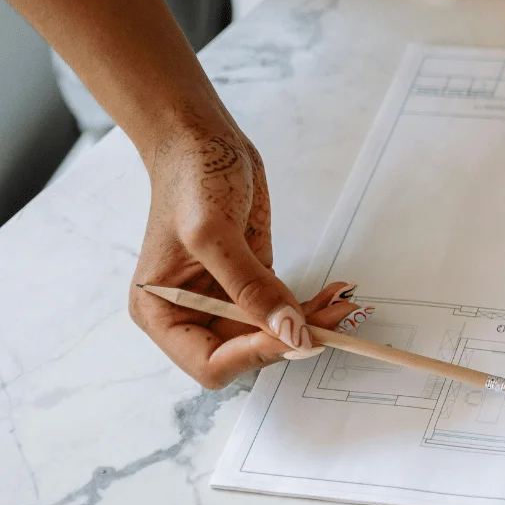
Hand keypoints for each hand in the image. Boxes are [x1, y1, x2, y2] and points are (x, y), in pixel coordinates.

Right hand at [129, 125, 355, 388]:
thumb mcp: (214, 234)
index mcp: (161, 311)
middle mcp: (190, 313)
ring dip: (309, 327)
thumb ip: (250, 287)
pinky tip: (334, 295)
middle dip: (289, 342)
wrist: (203, 142)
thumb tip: (289, 332)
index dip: (254, 355)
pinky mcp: (251, 282)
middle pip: (246, 353)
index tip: (294, 336)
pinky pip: (283, 310)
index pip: (210, 362)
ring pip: (272, 334)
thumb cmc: (191, 179)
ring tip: (343, 308)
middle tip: (333, 325)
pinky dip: (310, 308)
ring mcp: (223, 299)